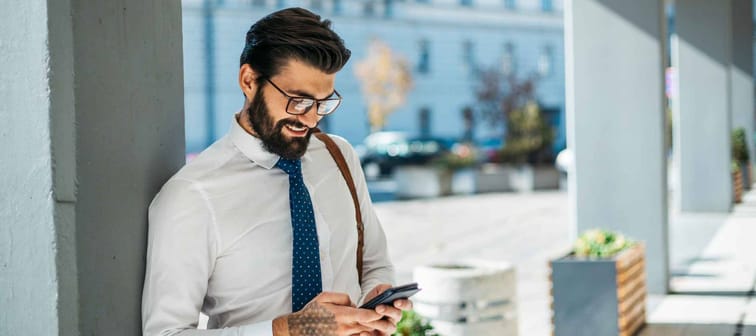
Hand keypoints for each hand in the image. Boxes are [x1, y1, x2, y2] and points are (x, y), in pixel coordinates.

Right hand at [272, 291, 390, 335]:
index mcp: (342, 315)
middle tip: (383, 316)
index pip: (366, 315)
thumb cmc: (311, 311)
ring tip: (374, 323)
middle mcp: (345, 328)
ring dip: (369, 329)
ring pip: (363, 333)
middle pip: (368, 326)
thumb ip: (343, 298)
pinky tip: (361, 329)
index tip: (382, 310)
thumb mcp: (324, 297)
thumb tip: (354, 304)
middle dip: (377, 322)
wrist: (297, 329)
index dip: (376, 313)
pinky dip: (360, 334)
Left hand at [361, 284, 414, 335]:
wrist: (363, 310)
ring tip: (366, 320)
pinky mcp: (380, 335)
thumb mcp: (377, 291)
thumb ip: (384, 288)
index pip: (408, 305)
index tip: (396, 302)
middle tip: (378, 308)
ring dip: (377, 323)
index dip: (404, 304)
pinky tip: (363, 333)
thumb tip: (389, 289)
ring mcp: (389, 328)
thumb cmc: (374, 299)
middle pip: (397, 315)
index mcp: (399, 305)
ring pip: (388, 327)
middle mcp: (396, 317)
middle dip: (388, 311)